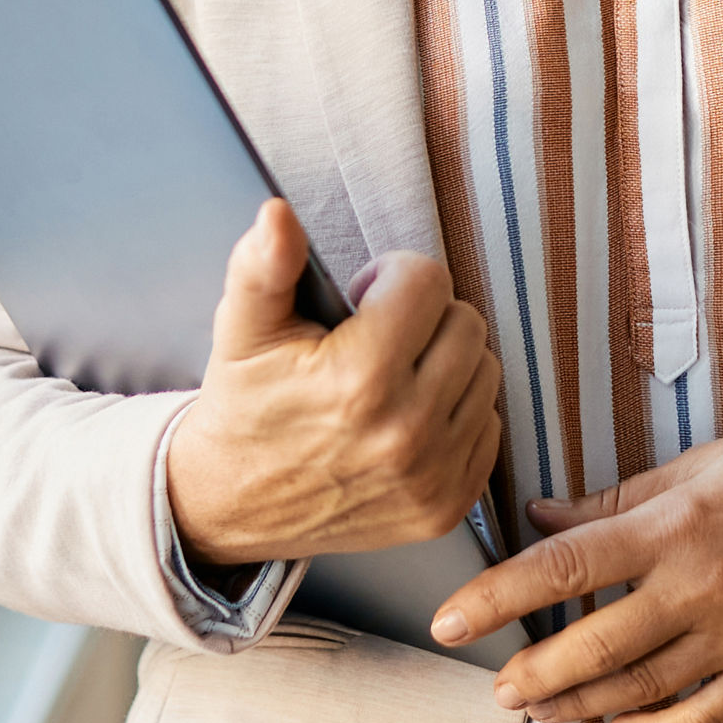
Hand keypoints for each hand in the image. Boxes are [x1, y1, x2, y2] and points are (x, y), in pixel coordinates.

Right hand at [163, 199, 502, 563]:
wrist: (232, 506)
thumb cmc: (245, 407)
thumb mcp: (241, 331)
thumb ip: (263, 267)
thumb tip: (277, 215)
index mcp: (359, 380)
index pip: (428, 281)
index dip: (391, 277)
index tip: (361, 299)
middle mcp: (406, 432)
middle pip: (467, 323)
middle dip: (424, 316)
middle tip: (377, 337)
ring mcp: (431, 477)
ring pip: (486, 371)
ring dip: (446, 363)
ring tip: (394, 375)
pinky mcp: (447, 507)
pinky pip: (490, 427)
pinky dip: (457, 414)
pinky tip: (409, 416)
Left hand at [427, 409, 722, 722]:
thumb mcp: (701, 462)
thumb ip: (617, 499)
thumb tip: (540, 517)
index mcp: (677, 524)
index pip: (564, 567)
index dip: (496, 597)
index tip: (449, 620)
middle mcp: (704, 585)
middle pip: (594, 648)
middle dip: (533, 675)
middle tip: (498, 686)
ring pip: (641, 691)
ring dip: (579, 707)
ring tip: (539, 708)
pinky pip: (703, 719)